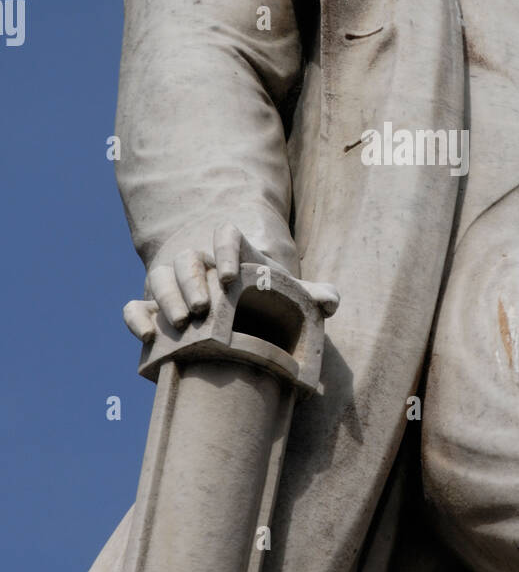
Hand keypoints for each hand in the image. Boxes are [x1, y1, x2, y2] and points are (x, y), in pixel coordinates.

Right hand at [123, 222, 338, 342]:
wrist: (227, 307)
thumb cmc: (260, 297)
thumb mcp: (284, 292)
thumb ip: (308, 294)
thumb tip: (330, 302)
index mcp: (232, 252)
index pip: (226, 234)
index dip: (225, 248)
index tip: (229, 275)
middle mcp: (198, 262)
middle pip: (188, 259)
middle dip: (192, 281)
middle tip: (204, 309)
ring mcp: (171, 282)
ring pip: (161, 277)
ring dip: (168, 298)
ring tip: (182, 323)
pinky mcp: (151, 306)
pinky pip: (134, 307)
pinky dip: (135, 319)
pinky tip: (147, 337)